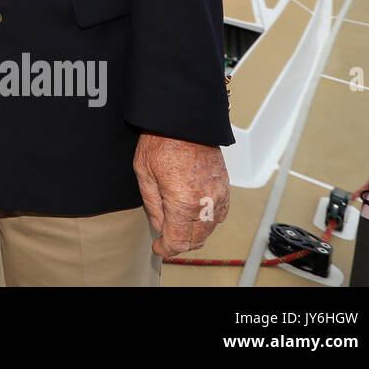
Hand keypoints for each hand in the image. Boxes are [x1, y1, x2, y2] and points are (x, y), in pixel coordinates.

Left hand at [133, 133, 229, 256]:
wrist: (184, 119)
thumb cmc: (161, 140)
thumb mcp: (144, 173)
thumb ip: (152, 205)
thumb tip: (159, 226)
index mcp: (183, 203)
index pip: (178, 241)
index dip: (166, 249)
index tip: (158, 247)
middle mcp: (205, 203)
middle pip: (196, 240)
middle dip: (179, 243)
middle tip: (165, 239)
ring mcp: (219, 195)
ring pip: (210, 230)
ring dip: (195, 234)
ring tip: (178, 226)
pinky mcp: (225, 187)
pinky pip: (221, 214)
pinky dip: (209, 221)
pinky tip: (195, 215)